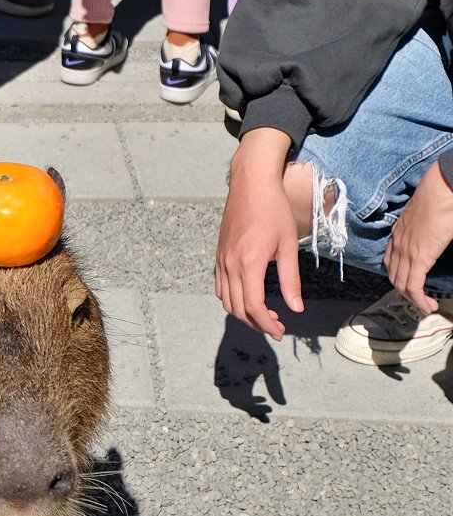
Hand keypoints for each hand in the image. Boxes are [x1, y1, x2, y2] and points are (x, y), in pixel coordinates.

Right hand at [215, 128, 302, 340]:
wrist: (251, 184)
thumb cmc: (273, 210)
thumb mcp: (287, 245)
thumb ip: (290, 280)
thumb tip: (295, 308)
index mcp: (249, 263)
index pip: (253, 306)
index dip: (266, 324)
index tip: (280, 331)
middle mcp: (230, 265)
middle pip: (237, 308)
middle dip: (256, 323)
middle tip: (276, 327)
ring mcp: (221, 261)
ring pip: (225, 300)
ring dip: (243, 314)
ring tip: (264, 315)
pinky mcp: (219, 256)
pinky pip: (220, 287)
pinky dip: (232, 299)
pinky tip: (248, 296)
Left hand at [385, 162, 452, 313]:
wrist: (442, 189)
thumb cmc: (440, 197)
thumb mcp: (428, 216)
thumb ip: (426, 229)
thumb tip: (435, 234)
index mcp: (399, 233)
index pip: (391, 261)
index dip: (399, 276)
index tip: (410, 284)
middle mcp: (397, 244)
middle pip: (395, 276)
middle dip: (406, 292)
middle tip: (420, 300)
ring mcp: (406, 252)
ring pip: (402, 284)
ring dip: (413, 299)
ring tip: (426, 306)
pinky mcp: (418, 257)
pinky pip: (414, 285)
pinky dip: (419, 299)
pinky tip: (428, 306)